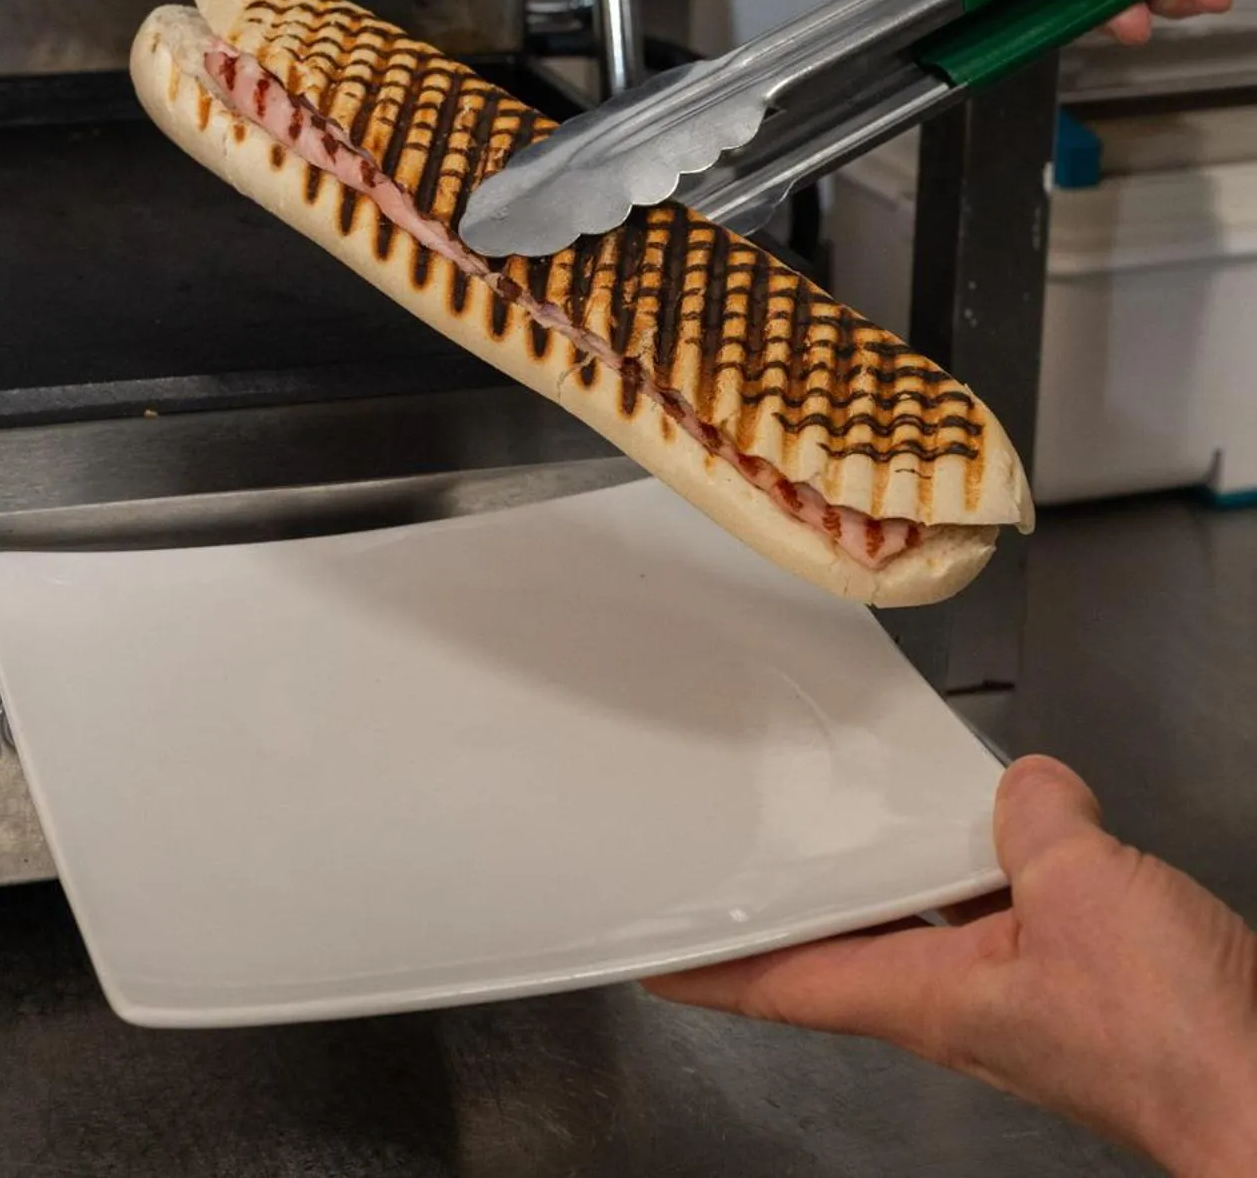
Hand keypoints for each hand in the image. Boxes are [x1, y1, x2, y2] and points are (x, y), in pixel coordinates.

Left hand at [646, 756, 1256, 1174]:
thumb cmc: (1176, 1039)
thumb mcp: (1085, 890)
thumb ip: (1034, 821)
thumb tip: (1025, 788)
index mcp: (927, 997)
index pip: (783, 983)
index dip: (707, 969)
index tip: (650, 954)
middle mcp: (955, 1004)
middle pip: (845, 943)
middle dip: (797, 897)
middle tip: (745, 849)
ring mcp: (1012, 996)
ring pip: (924, 919)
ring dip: (893, 870)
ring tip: (862, 811)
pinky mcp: (1068, 982)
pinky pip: (997, 907)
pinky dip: (981, 864)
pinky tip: (1006, 825)